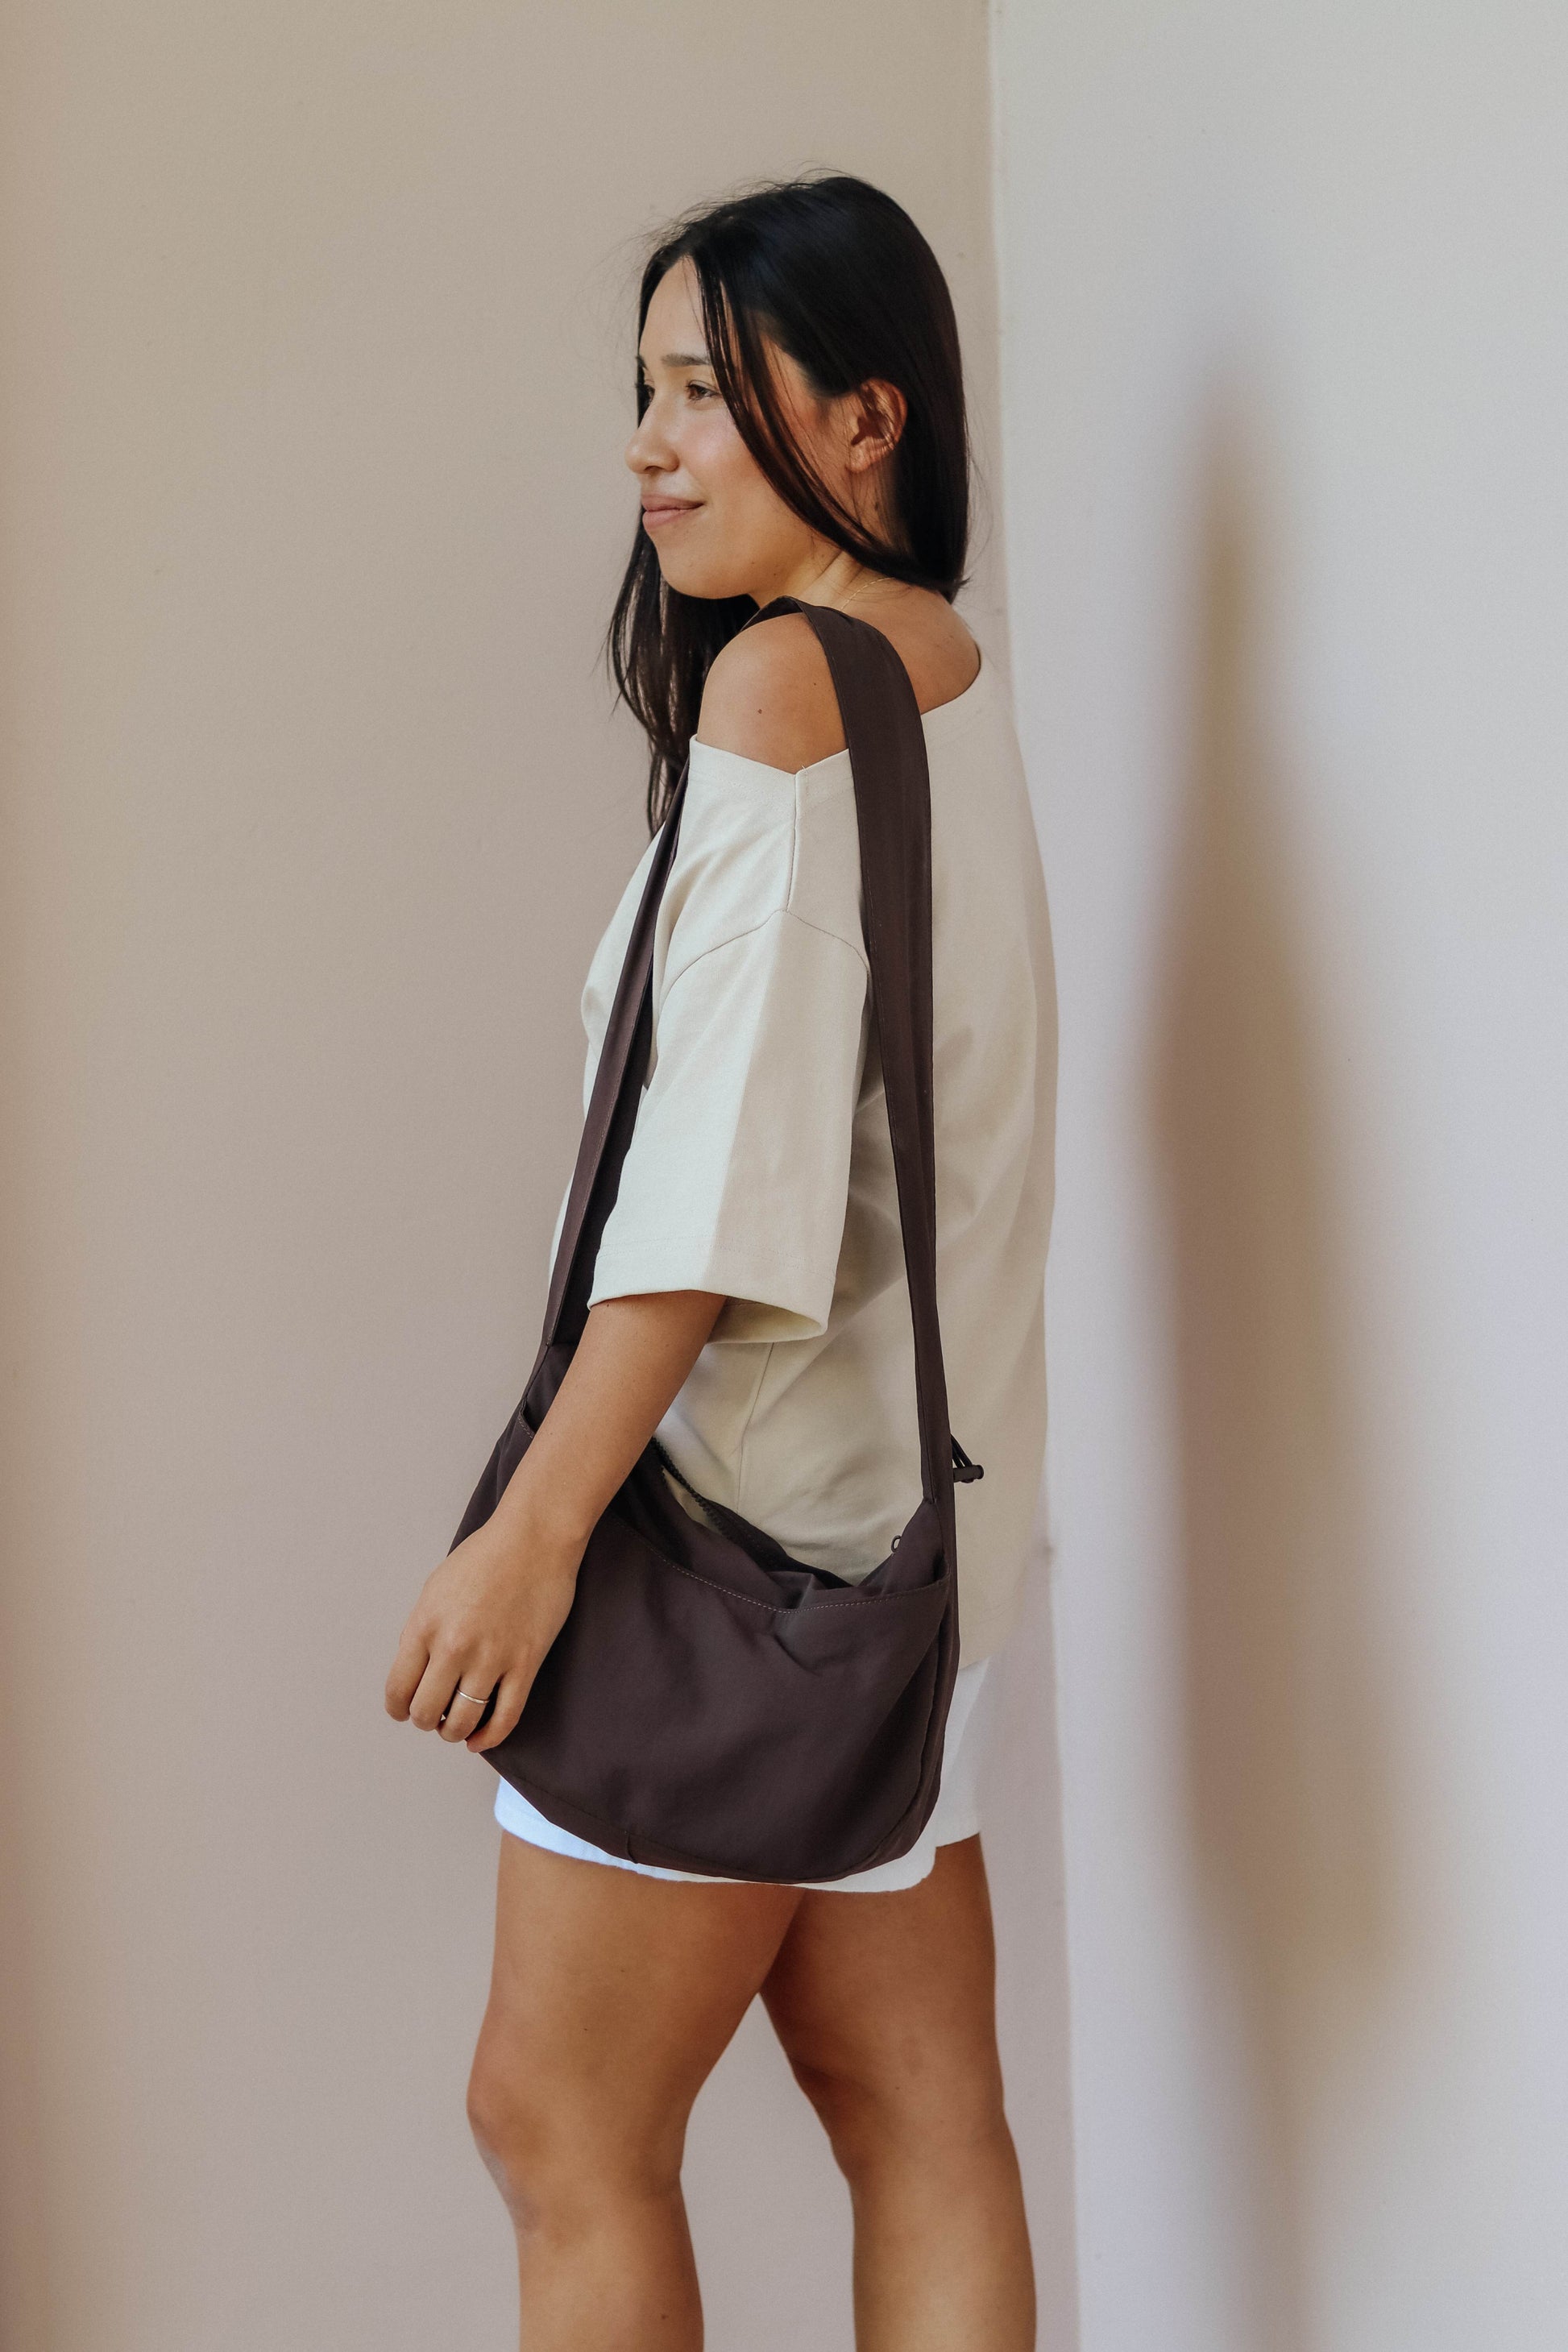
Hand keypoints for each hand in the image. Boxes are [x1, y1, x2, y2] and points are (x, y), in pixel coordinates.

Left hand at [383, 1484, 582, 1752]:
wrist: (534, 1538)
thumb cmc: (484, 1557)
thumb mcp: (434, 1590)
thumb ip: (421, 1632)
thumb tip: (415, 1674)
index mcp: (425, 1625)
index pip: (398, 1690)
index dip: (398, 1709)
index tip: (405, 1710)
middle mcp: (454, 1647)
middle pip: (426, 1712)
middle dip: (425, 1720)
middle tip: (433, 1714)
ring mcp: (491, 1658)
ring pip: (462, 1722)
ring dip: (454, 1731)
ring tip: (456, 1724)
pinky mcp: (525, 1663)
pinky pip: (504, 1718)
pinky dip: (488, 1738)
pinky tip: (478, 1741)